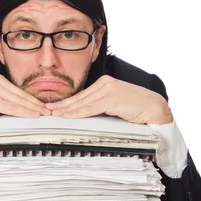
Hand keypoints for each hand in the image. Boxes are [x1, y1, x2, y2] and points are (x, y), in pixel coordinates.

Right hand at [0, 74, 49, 124]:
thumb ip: (1, 103)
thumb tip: (18, 113)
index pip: (20, 92)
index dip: (35, 100)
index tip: (47, 108)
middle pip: (23, 95)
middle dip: (39, 104)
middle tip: (53, 112)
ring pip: (19, 101)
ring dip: (35, 108)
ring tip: (47, 115)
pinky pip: (11, 107)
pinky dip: (24, 112)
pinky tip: (34, 116)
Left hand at [45, 75, 172, 123]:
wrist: (154, 108)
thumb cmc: (135, 109)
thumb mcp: (114, 107)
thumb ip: (100, 108)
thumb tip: (84, 117)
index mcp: (104, 84)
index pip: (82, 96)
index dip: (67, 103)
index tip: (54, 109)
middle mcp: (105, 83)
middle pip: (79, 97)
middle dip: (62, 105)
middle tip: (47, 111)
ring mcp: (108, 89)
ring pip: (83, 102)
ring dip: (67, 110)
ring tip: (53, 115)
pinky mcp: (112, 97)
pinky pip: (91, 107)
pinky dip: (78, 113)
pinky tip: (68, 116)